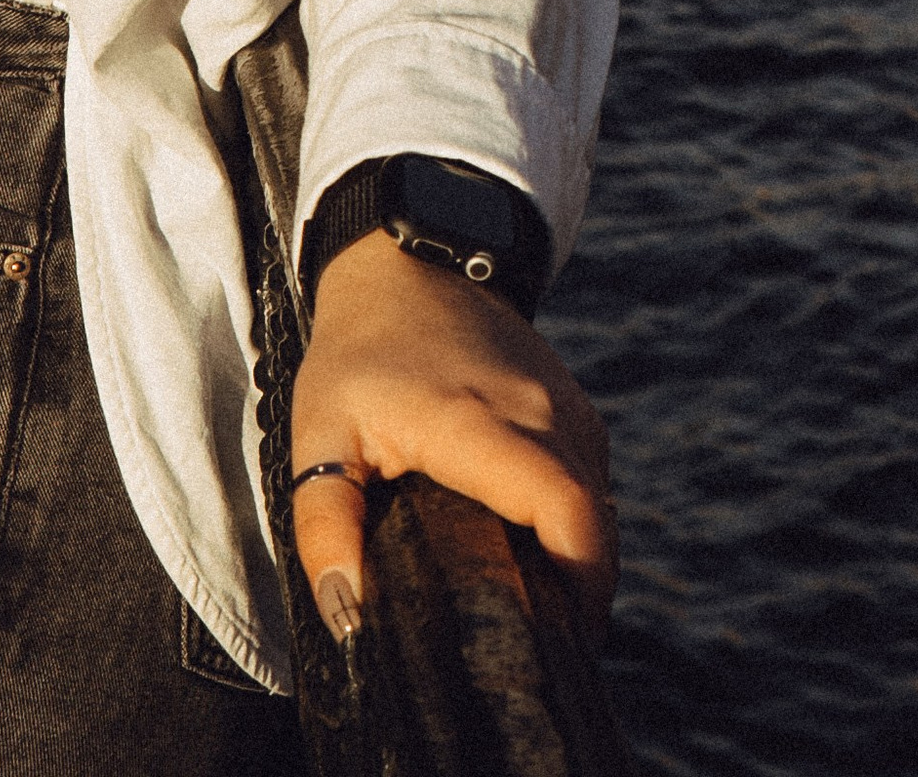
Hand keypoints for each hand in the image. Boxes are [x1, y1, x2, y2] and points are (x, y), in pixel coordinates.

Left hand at [290, 230, 616, 647]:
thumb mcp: (317, 433)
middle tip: (538, 654)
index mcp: (480, 424)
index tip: (557, 644)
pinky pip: (594, 481)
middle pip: (595, 524)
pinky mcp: (575, 406)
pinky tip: (537, 557)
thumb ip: (323, 527)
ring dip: (580, 562)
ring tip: (532, 613)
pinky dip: (579, 526)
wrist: (408, 263)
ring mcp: (567, 405)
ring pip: (600, 505)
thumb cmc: (360, 350)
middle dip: (580, 598)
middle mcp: (541, 413)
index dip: (578, 585)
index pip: (566, 509)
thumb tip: (348, 618)